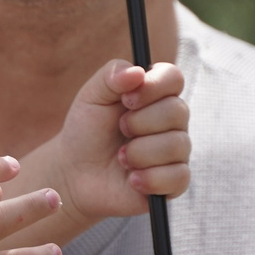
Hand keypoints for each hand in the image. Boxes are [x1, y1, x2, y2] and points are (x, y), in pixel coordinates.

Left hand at [23, 60, 191, 223]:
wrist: (76, 173)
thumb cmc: (87, 130)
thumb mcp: (92, 96)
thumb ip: (112, 75)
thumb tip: (138, 72)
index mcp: (155, 94)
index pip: (174, 77)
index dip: (153, 86)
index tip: (127, 99)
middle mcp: (172, 121)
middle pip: (178, 111)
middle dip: (140, 123)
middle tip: (120, 129)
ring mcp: (176, 152)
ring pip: (177, 145)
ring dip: (140, 152)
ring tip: (121, 157)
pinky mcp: (174, 182)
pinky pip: (178, 177)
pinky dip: (149, 178)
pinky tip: (131, 179)